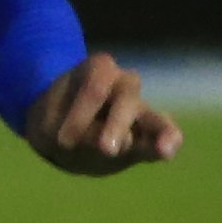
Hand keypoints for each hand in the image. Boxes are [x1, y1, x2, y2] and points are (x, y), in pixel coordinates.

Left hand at [22, 53, 182, 175]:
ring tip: (163, 150)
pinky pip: (166, 132)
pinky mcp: (150, 132)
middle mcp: (122, 83)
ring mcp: (140, 107)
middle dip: (117, 124)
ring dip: (157, 133)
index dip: (82, 111)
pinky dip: (169, 141)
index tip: (62, 141)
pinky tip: (167, 152)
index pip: (95, 83)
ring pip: (152, 116)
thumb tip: (127, 141)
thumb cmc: (55, 122)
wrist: (60, 137)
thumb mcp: (51, 127)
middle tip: (106, 149)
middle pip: (127, 96)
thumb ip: (82, 131)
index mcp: (95, 70)